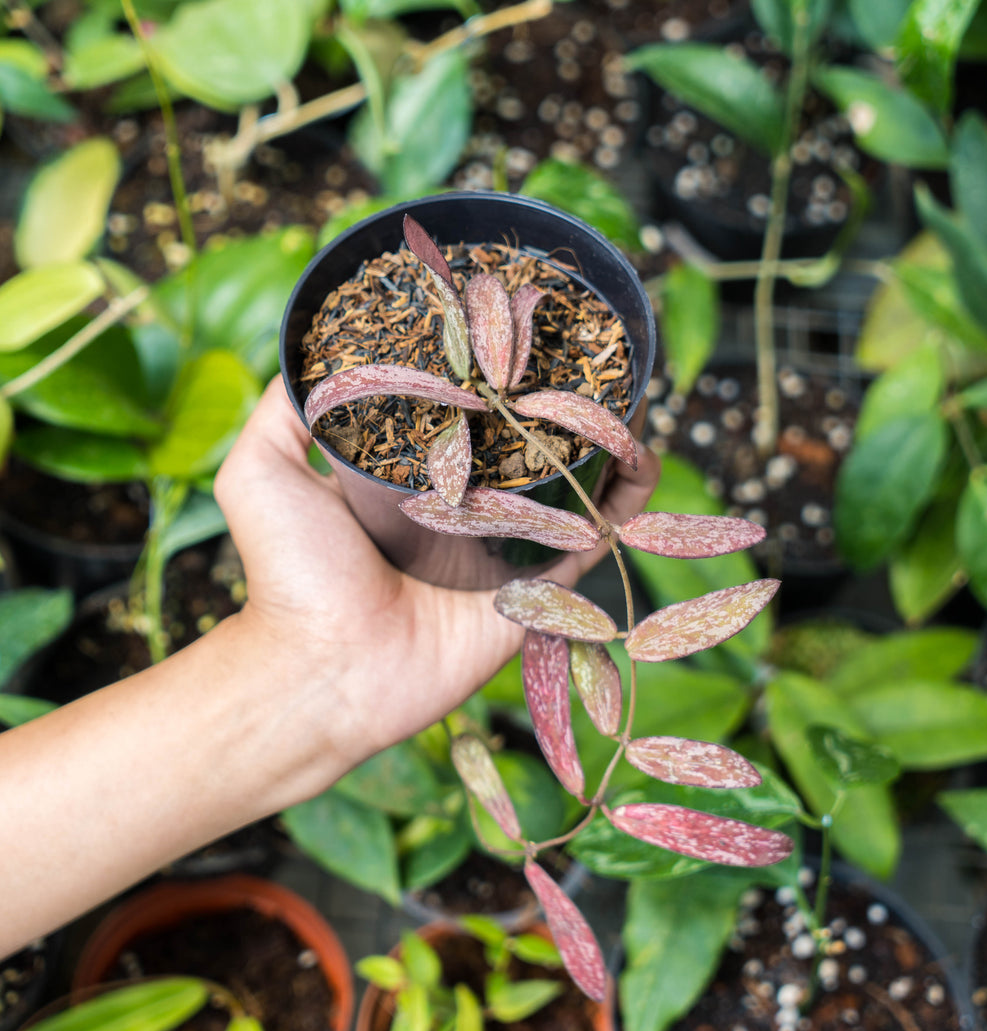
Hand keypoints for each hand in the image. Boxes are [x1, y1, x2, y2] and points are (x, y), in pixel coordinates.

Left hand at [214, 377, 659, 771]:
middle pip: (528, 441)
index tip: (519, 321)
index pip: (468, 409)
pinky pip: (597, 534)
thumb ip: (283, 409)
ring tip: (620, 393)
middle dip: (559, 398)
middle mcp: (466, 504)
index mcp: (413, 476)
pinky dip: (628, 494)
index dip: (496, 369)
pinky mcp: (540, 586)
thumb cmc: (290, 573)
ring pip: (572, 481)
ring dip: (602, 438)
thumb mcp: (262, 471)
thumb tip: (308, 349)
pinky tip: (640, 451)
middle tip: (584, 353)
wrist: (326, 670)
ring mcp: (507, 545)